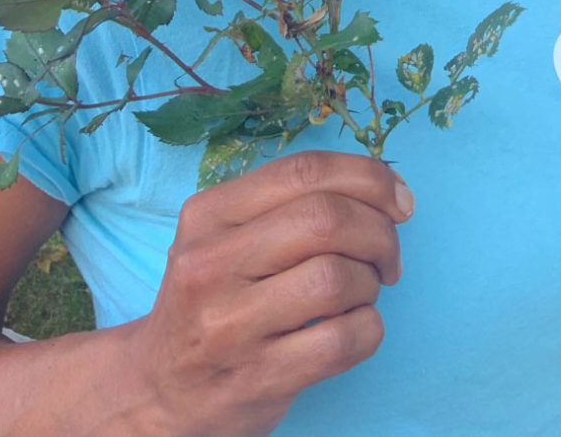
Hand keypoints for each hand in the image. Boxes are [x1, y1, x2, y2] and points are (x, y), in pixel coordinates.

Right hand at [122, 150, 412, 436]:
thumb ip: (289, 203)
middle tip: (387, 257)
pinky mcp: (257, 378)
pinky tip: (354, 328)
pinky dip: (368, 328)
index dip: (369, 177)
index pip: (305, 171)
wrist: (160, 389)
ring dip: (370, 284)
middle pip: (327, 220)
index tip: (400, 201)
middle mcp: (211, 264)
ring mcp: (230, 325)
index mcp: (209, 214)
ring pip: (337, 279)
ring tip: (360, 294)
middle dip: (379, 233)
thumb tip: (387, 188)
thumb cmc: (213, 298)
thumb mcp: (225, 236)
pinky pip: (343, 341)